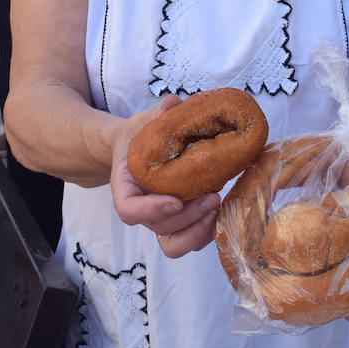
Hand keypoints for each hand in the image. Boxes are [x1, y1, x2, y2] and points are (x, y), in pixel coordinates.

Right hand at [111, 95, 220, 257]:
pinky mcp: (178, 223)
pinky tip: (222, 212)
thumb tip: (174, 102)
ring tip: (218, 207)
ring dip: (197, 231)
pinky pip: (189, 241)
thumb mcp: (144, 122)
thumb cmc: (140, 137)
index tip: (176, 200)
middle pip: (159, 228)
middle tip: (213, 197)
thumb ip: (157, 115)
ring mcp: (159, 220)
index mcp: (126, 186)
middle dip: (188, 217)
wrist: (136, 149)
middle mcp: (142, 209)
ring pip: (173, 244)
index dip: (151, 210)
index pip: (128, 209)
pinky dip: (206, 233)